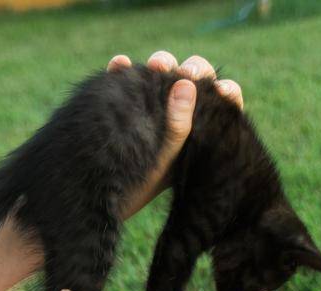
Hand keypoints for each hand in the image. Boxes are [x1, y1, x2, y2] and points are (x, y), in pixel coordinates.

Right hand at [111, 51, 245, 219]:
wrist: (94, 197)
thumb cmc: (136, 189)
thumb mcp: (164, 163)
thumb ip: (179, 127)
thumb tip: (185, 83)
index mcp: (198, 132)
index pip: (223, 103)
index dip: (226, 91)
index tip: (222, 90)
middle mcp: (178, 115)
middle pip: (195, 79)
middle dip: (193, 69)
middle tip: (186, 72)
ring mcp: (151, 107)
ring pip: (163, 72)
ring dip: (161, 63)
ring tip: (155, 65)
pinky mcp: (125, 102)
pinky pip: (127, 77)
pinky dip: (123, 68)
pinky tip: (118, 64)